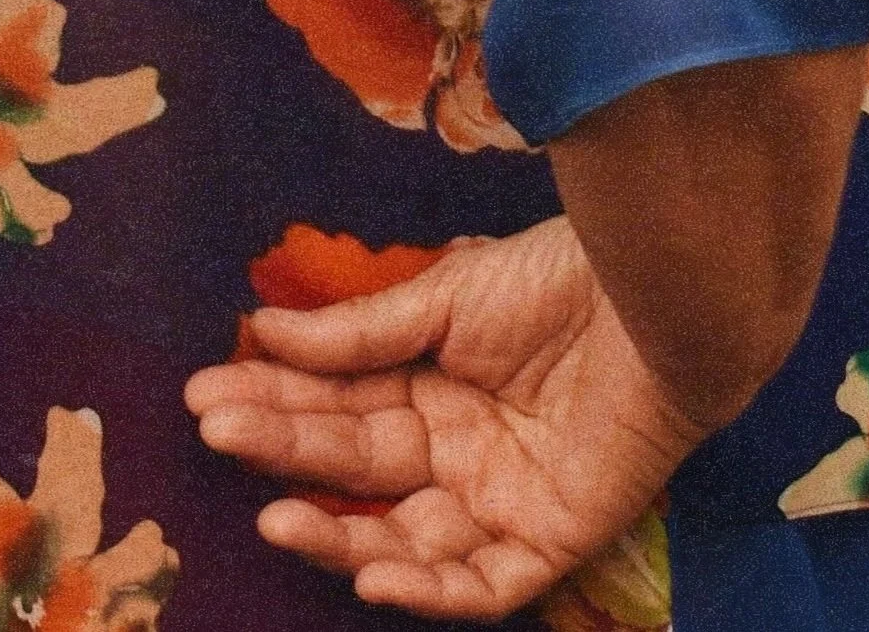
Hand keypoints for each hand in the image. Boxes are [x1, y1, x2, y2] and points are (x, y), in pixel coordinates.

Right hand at [184, 220, 700, 620]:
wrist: (663, 292)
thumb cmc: (563, 280)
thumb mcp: (449, 297)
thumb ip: (362, 332)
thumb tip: (261, 333)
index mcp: (438, 384)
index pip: (342, 404)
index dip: (276, 401)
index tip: (205, 389)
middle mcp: (462, 446)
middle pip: (361, 468)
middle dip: (286, 452)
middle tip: (215, 431)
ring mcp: (503, 498)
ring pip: (407, 541)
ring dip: (340, 538)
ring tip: (276, 516)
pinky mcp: (550, 537)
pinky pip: (480, 584)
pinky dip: (427, 589)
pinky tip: (373, 572)